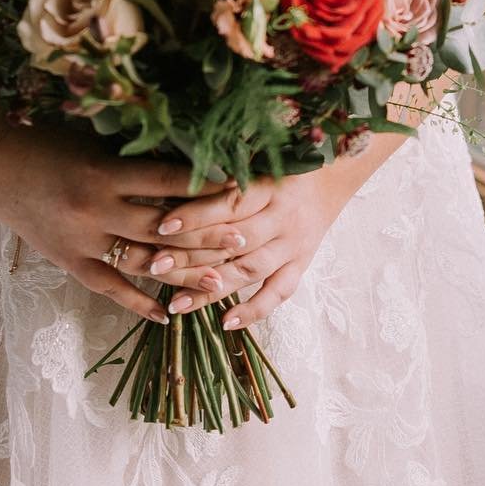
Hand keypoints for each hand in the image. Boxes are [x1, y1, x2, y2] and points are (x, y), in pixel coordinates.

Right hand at [0, 123, 233, 323]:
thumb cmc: (48, 142)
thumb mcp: (93, 142)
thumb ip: (133, 157)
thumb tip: (189, 160)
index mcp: (102, 172)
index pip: (164, 181)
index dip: (203, 185)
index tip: (239, 186)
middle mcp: (94, 211)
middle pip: (162, 229)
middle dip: (206, 235)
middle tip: (244, 238)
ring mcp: (81, 243)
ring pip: (142, 265)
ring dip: (184, 275)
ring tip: (221, 282)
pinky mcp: (69, 264)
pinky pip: (110, 289)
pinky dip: (139, 304)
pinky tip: (167, 315)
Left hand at [142, 168, 348, 328]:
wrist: (329, 180)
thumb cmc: (279, 168)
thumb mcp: (254, 162)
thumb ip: (221, 176)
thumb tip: (170, 185)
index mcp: (269, 187)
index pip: (229, 204)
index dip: (196, 215)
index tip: (162, 226)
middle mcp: (282, 218)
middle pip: (234, 242)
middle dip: (192, 255)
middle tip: (155, 266)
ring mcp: (293, 246)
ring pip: (250, 271)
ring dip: (212, 289)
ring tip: (176, 304)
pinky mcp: (300, 267)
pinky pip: (278, 294)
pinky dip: (253, 311)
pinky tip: (225, 323)